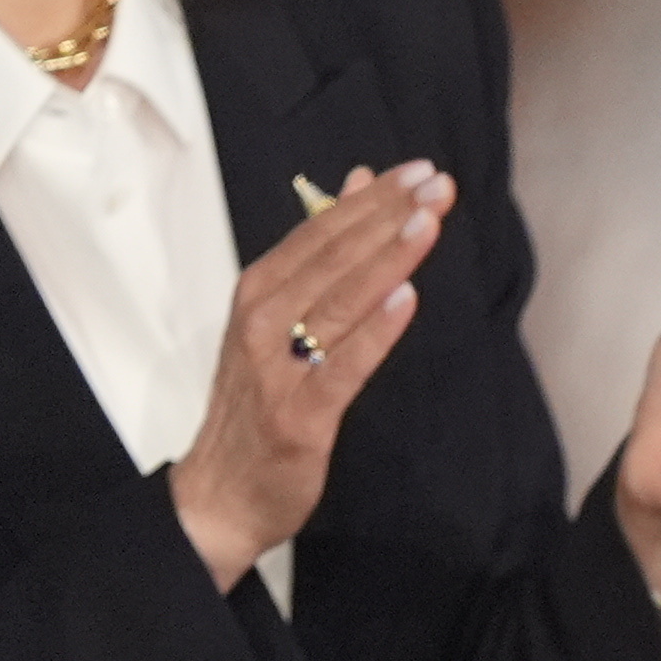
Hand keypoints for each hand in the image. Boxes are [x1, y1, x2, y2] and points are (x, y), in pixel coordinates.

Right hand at [176, 164, 446, 586]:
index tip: (419, 170)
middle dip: (388, 216)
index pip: (321, 232)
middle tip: (438, 185)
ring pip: (339, 301)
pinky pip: (343, 365)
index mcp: (259, 290)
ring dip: (387, 259)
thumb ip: (320, 252)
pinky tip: (407, 298)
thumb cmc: (257, 400)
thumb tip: (359, 182)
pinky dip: (375, 330)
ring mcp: (277, 367)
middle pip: (332, 257)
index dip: (372, 198)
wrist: (221, 491)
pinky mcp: (299, 414)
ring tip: (429, 224)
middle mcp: (262, 319)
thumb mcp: (279, 316)